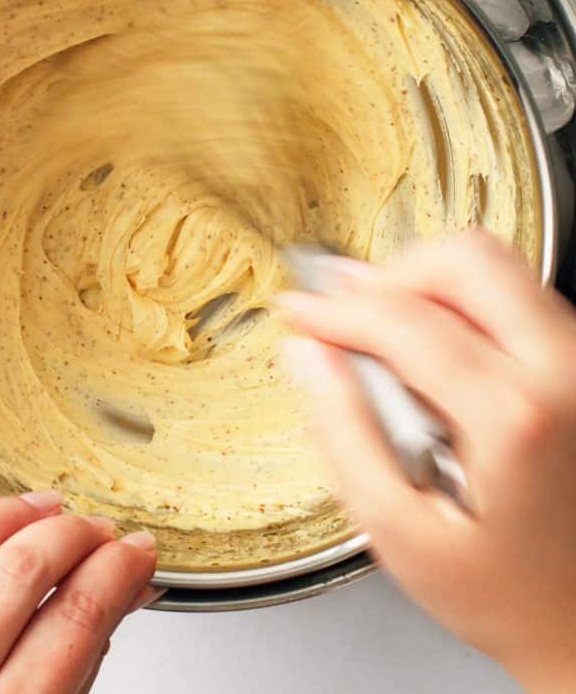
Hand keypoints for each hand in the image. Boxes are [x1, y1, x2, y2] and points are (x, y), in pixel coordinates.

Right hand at [277, 231, 575, 693]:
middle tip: (348, 316)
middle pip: (465, 259)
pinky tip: (426, 350)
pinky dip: (457, 303)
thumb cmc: (503, 588)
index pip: (405, 319)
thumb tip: (308, 356)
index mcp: (513, 415)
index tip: (299, 311)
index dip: (335, 308)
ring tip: (381, 334)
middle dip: (391, 276)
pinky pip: (512, 294)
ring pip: (493, 266)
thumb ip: (343, 435)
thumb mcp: (399, 532)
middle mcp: (561, 370)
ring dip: (423, 285)